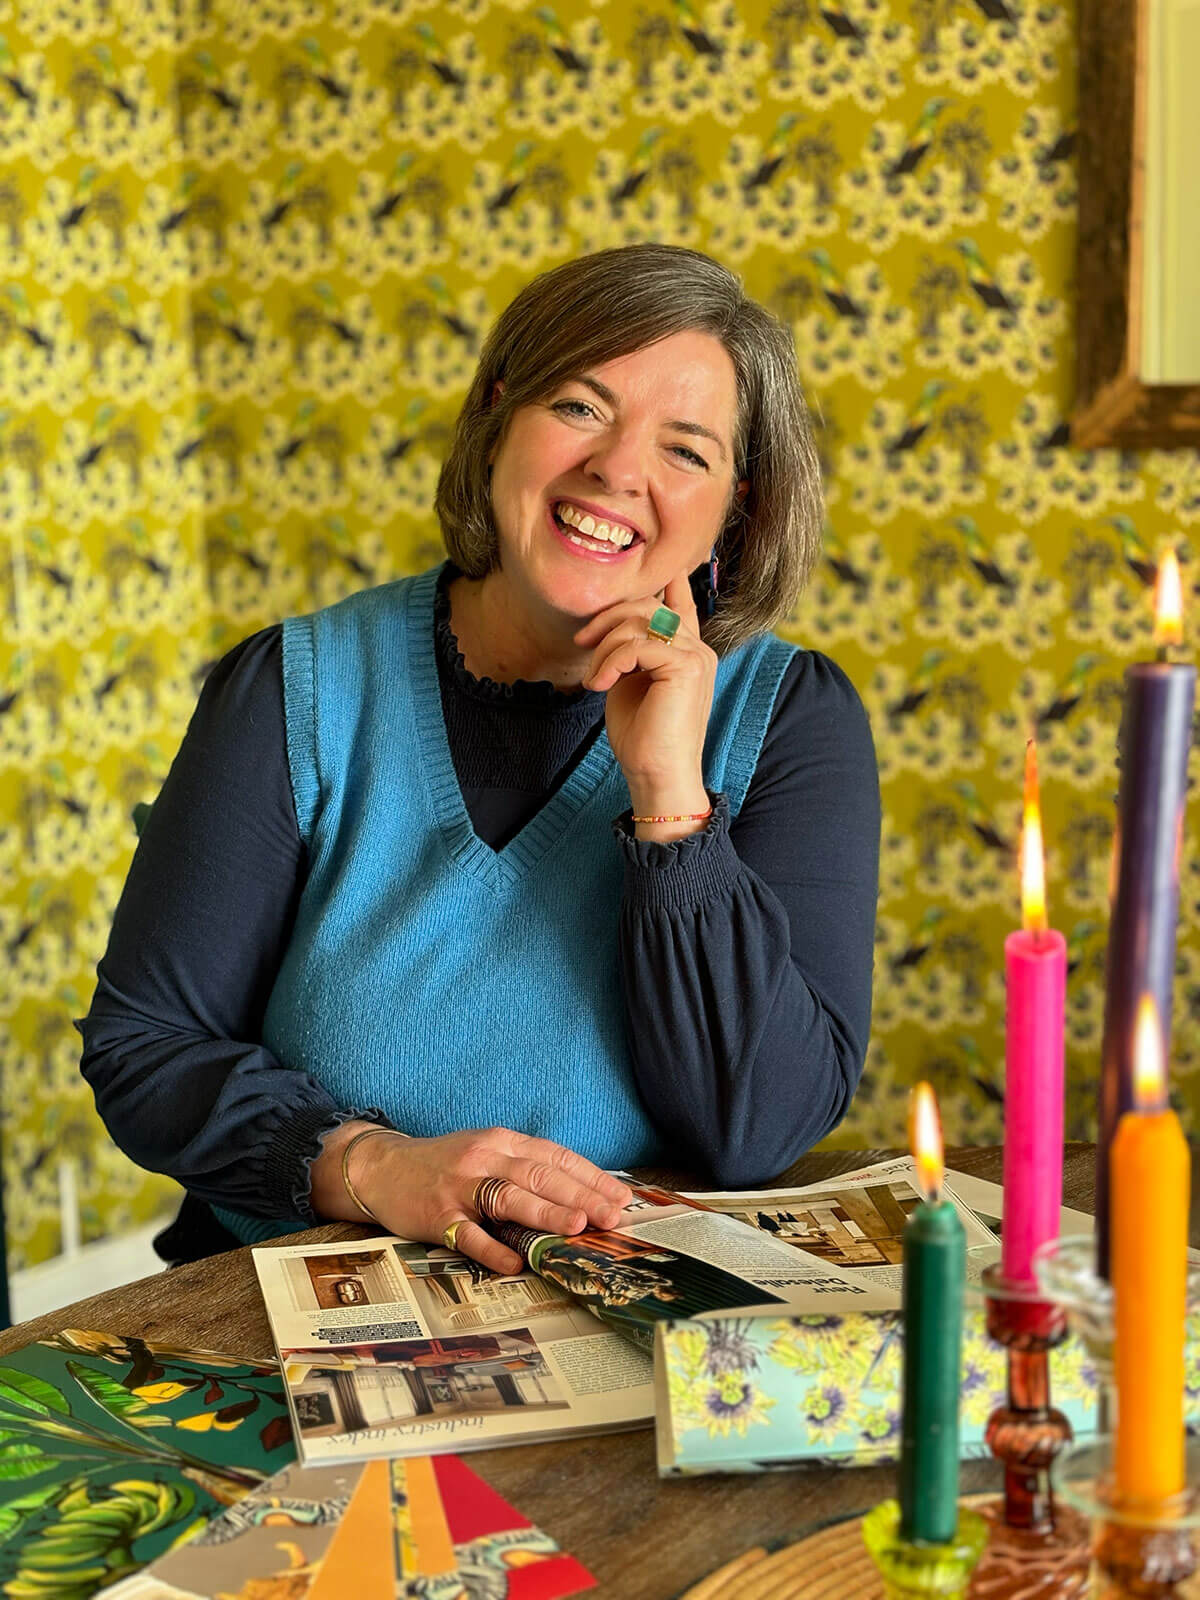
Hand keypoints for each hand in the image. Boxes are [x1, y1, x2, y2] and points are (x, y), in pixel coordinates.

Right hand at [313, 1122, 632, 1275]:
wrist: (382, 1167)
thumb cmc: (446, 1164)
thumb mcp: (488, 1152)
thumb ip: (526, 1167)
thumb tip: (580, 1192)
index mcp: (502, 1142)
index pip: (555, 1157)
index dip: (591, 1177)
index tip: (620, 1197)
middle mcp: (484, 1158)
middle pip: (539, 1175)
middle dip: (581, 1196)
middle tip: (612, 1216)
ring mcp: (460, 1187)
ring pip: (508, 1197)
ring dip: (545, 1212)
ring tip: (577, 1227)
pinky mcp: (437, 1215)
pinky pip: (467, 1235)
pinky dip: (492, 1248)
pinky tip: (515, 1261)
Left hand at [573, 571, 715, 810]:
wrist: (656, 775)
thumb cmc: (641, 737)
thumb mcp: (629, 681)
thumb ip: (629, 650)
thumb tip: (611, 625)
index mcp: (686, 651)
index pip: (679, 602)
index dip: (665, 579)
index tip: (653, 567)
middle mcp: (697, 648)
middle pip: (648, 604)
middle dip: (608, 617)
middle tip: (583, 641)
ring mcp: (695, 655)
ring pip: (640, 621)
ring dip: (605, 645)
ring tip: (594, 677)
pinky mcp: (686, 667)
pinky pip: (638, 644)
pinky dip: (612, 661)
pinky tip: (601, 684)